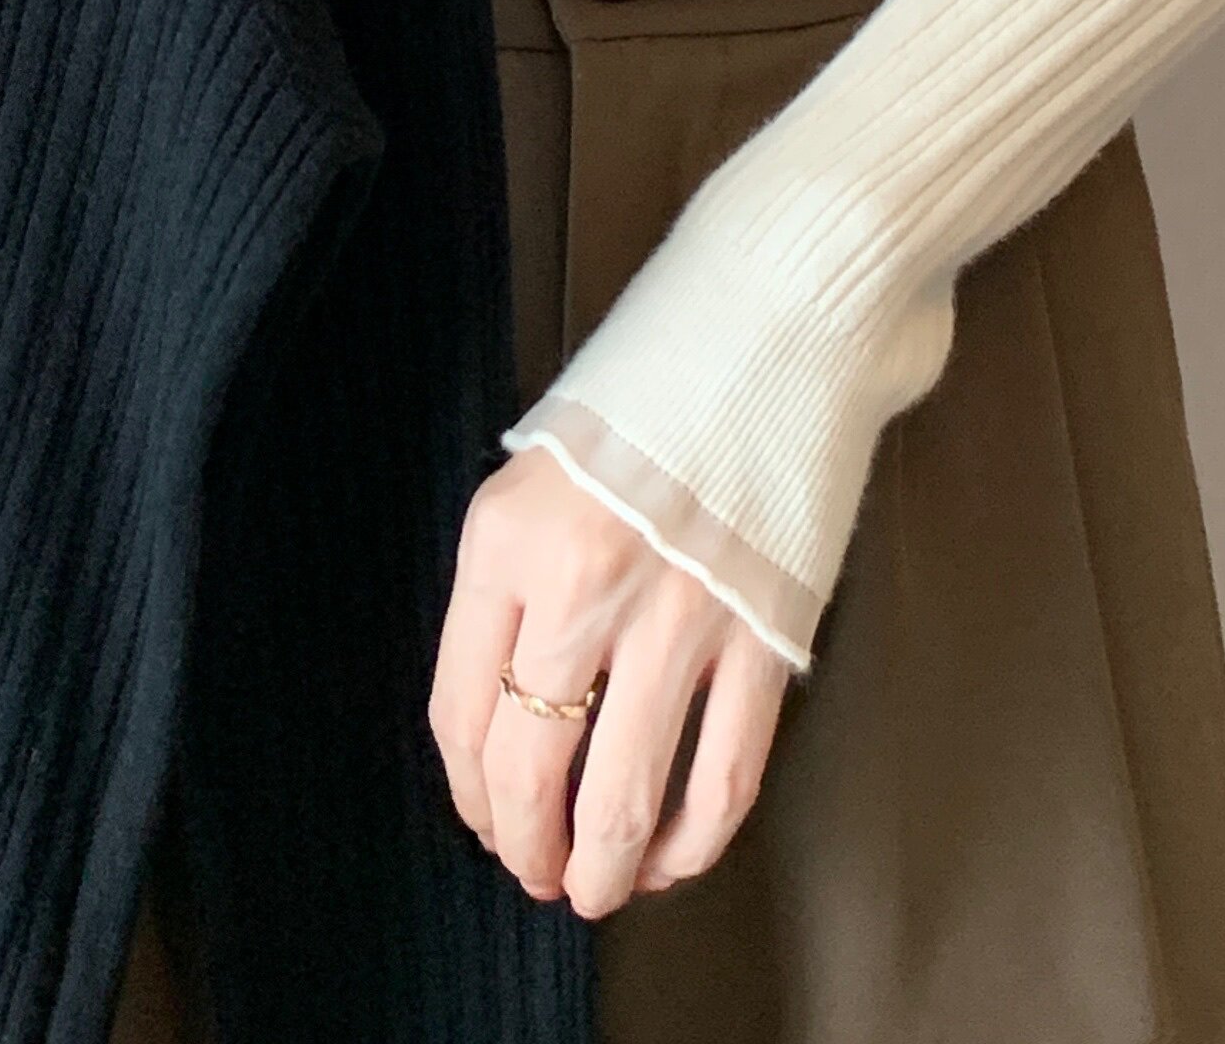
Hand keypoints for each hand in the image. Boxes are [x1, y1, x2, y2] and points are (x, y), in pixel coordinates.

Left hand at [431, 443, 790, 918]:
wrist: (765, 338)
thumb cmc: (645, 404)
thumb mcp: (534, 475)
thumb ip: (510, 586)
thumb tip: (503, 715)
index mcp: (508, 540)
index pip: (460, 709)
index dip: (469, 792)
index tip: (484, 818)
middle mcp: (581, 586)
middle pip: (530, 768)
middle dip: (526, 847)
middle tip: (535, 871)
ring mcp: (678, 618)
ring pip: (624, 796)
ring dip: (605, 869)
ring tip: (599, 887)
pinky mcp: (761, 638)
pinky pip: (723, 776)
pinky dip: (695, 839)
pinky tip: (678, 856)